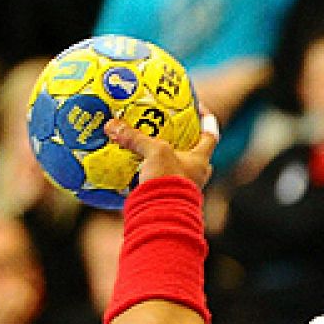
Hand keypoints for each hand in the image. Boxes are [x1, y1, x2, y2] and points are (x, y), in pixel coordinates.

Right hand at [104, 110, 220, 189]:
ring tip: (147, 142)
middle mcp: (195, 174)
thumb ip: (135, 137)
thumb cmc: (169, 181)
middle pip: (193, 152)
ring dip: (163, 156)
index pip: (210, 136)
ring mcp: (182, 187)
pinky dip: (149, 170)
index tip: (197, 107)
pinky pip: (159, 179)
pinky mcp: (167, 196)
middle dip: (183, 140)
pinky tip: (135, 163)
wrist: (162, 216)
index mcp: (200, 161)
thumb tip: (112, 125)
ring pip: (175, 166)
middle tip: (170, 126)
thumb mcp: (155, 152)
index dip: (207, 120)